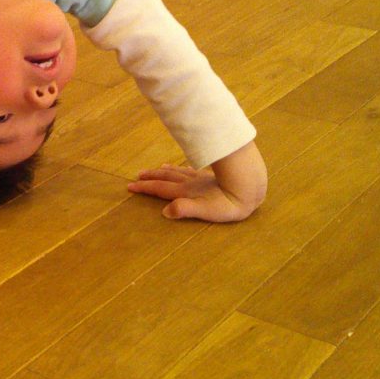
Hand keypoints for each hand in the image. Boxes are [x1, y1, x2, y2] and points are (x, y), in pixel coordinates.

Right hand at [129, 141, 266, 222]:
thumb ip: (185, 209)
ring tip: (154, 169)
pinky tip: (182, 167)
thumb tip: (165, 211)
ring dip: (162, 171)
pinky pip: (190, 170)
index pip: (161, 189)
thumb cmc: (230, 203)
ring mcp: (200, 178)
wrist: (249, 185)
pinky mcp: (211, 177)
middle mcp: (190, 183)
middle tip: (137, 176)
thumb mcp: (207, 211)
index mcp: (186, 192)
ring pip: (176, 172)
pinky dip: (180, 168)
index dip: (145, 188)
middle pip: (165, 178)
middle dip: (150, 178)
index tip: (130, 186)